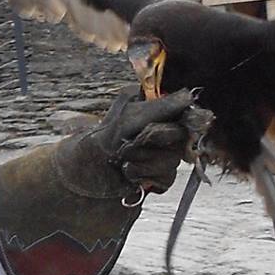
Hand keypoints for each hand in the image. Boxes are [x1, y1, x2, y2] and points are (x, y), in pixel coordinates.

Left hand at [80, 88, 212, 195]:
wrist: (86, 174)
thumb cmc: (102, 140)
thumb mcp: (128, 119)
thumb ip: (160, 108)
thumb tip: (188, 96)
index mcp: (157, 108)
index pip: (186, 109)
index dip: (183, 118)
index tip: (174, 123)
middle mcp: (164, 129)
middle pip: (181, 136)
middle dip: (151, 140)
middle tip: (131, 140)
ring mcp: (164, 152)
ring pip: (173, 160)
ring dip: (144, 161)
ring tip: (124, 159)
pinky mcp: (161, 175)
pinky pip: (167, 177)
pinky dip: (143, 176)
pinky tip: (129, 173)